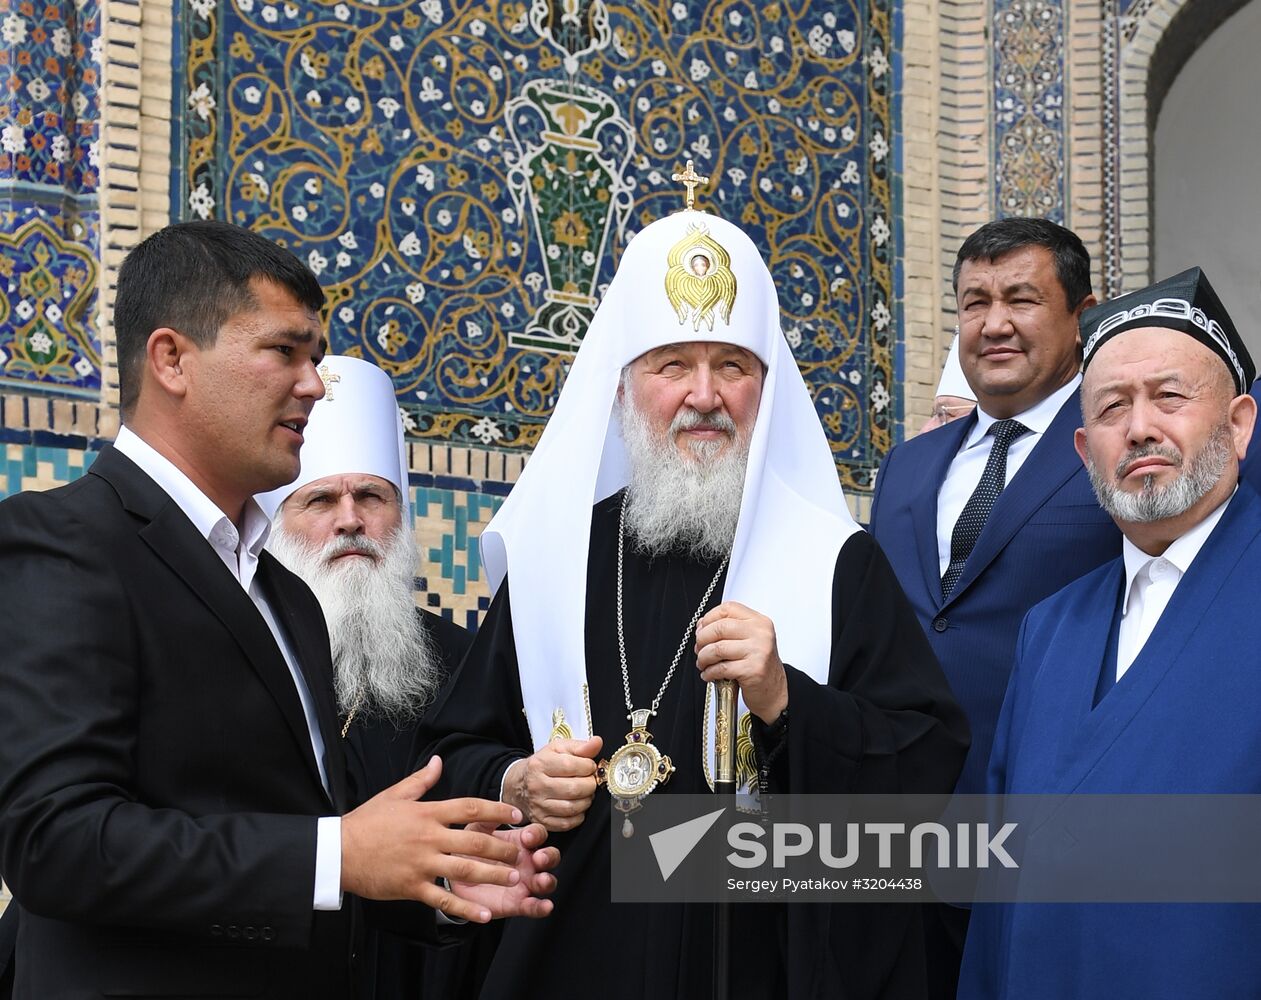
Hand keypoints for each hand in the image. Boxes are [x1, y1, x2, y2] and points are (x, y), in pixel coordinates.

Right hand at [340, 756, 525, 922]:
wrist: (339, 851)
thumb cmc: (367, 821)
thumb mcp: (395, 795)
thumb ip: (421, 780)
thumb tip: (439, 761)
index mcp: (428, 813)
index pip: (471, 809)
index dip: (497, 812)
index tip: (516, 816)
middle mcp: (429, 837)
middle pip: (475, 841)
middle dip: (502, 848)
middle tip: (522, 853)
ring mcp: (422, 864)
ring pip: (464, 870)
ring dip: (492, 874)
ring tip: (513, 878)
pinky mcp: (412, 887)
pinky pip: (443, 900)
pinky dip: (465, 908)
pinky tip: (484, 915)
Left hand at [451, 823, 559, 918]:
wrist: (454, 879)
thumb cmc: (468, 850)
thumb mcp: (475, 831)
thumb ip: (487, 819)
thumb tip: (503, 809)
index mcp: (519, 842)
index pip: (538, 834)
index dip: (536, 834)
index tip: (527, 837)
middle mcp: (527, 862)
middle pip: (550, 856)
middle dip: (549, 856)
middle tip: (539, 858)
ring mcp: (525, 883)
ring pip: (547, 882)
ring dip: (548, 880)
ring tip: (541, 880)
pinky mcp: (518, 903)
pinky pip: (534, 906)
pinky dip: (541, 907)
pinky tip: (545, 906)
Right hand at [501, 736, 602, 831]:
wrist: (518, 785)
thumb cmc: (541, 765)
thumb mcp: (557, 749)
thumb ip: (579, 746)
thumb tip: (597, 742)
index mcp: (539, 764)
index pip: (571, 765)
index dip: (588, 766)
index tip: (590, 766)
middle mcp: (536, 786)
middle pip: (575, 789)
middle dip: (590, 784)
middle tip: (590, 780)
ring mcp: (538, 806)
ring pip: (573, 807)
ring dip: (587, 800)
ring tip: (585, 792)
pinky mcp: (542, 821)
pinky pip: (568, 823)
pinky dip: (579, 815)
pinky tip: (577, 805)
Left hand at [694, 602, 787, 722]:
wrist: (774, 690)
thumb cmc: (757, 665)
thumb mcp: (748, 640)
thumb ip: (728, 629)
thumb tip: (701, 626)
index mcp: (759, 621)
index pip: (728, 608)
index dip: (709, 618)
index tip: (701, 629)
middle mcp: (761, 633)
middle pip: (720, 627)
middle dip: (702, 639)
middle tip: (699, 649)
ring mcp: (759, 651)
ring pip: (718, 648)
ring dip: (703, 658)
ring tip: (702, 663)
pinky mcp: (754, 670)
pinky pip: (722, 668)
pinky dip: (709, 672)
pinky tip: (708, 675)